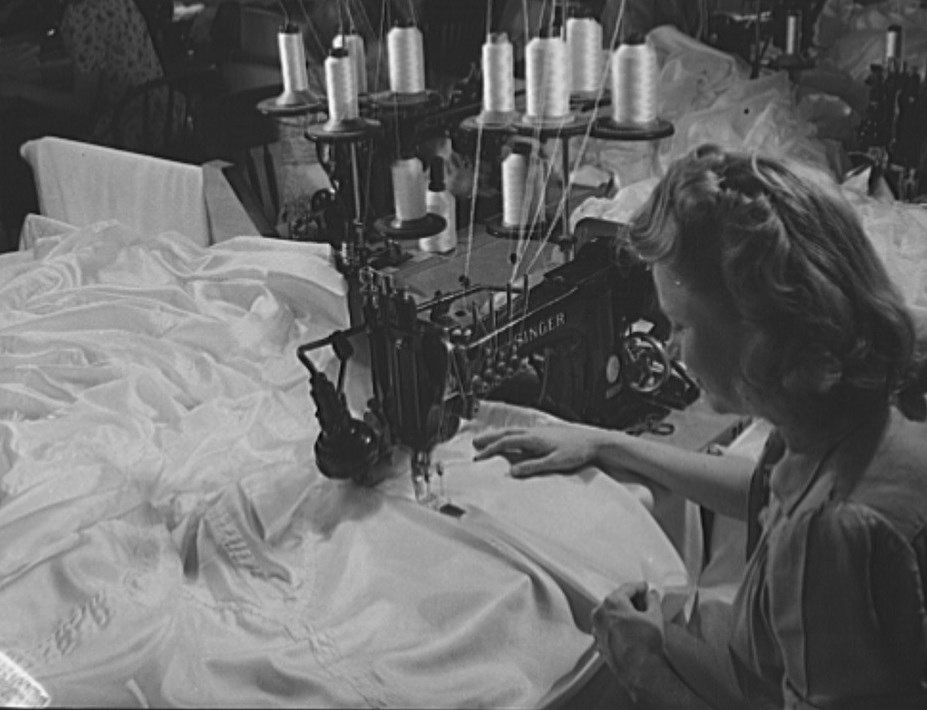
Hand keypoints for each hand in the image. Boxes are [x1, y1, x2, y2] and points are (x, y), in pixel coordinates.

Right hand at [472, 423, 599, 476]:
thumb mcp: (555, 463)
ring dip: (499, 435)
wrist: (594, 441)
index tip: (478, 457)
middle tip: (475, 443)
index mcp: (534, 438)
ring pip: (514, 431)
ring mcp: (540, 431)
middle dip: (490, 438)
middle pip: (506, 433)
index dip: (490, 450)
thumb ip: (533, 467)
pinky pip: (522, 432)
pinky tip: (513, 438)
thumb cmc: (577, 451)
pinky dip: (511, 434)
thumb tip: (513, 471)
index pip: (506, 442)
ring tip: (489, 439)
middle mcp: (535, 432)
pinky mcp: (546, 432)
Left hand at [591, 582, 665, 693]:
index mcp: (613, 602)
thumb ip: (653, 600)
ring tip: (638, 618)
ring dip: (623, 613)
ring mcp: (596, 627)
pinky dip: (617, 625)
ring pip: (611, 613)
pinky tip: (629, 630)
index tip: (646, 588)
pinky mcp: (598, 640)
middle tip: (644, 602)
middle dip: (630, 600)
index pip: (628, 588)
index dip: (639, 587)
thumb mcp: (655, 616)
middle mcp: (600, 612)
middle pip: (617, 599)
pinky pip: (607, 626)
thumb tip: (651, 595)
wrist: (639, 671)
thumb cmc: (646, 644)